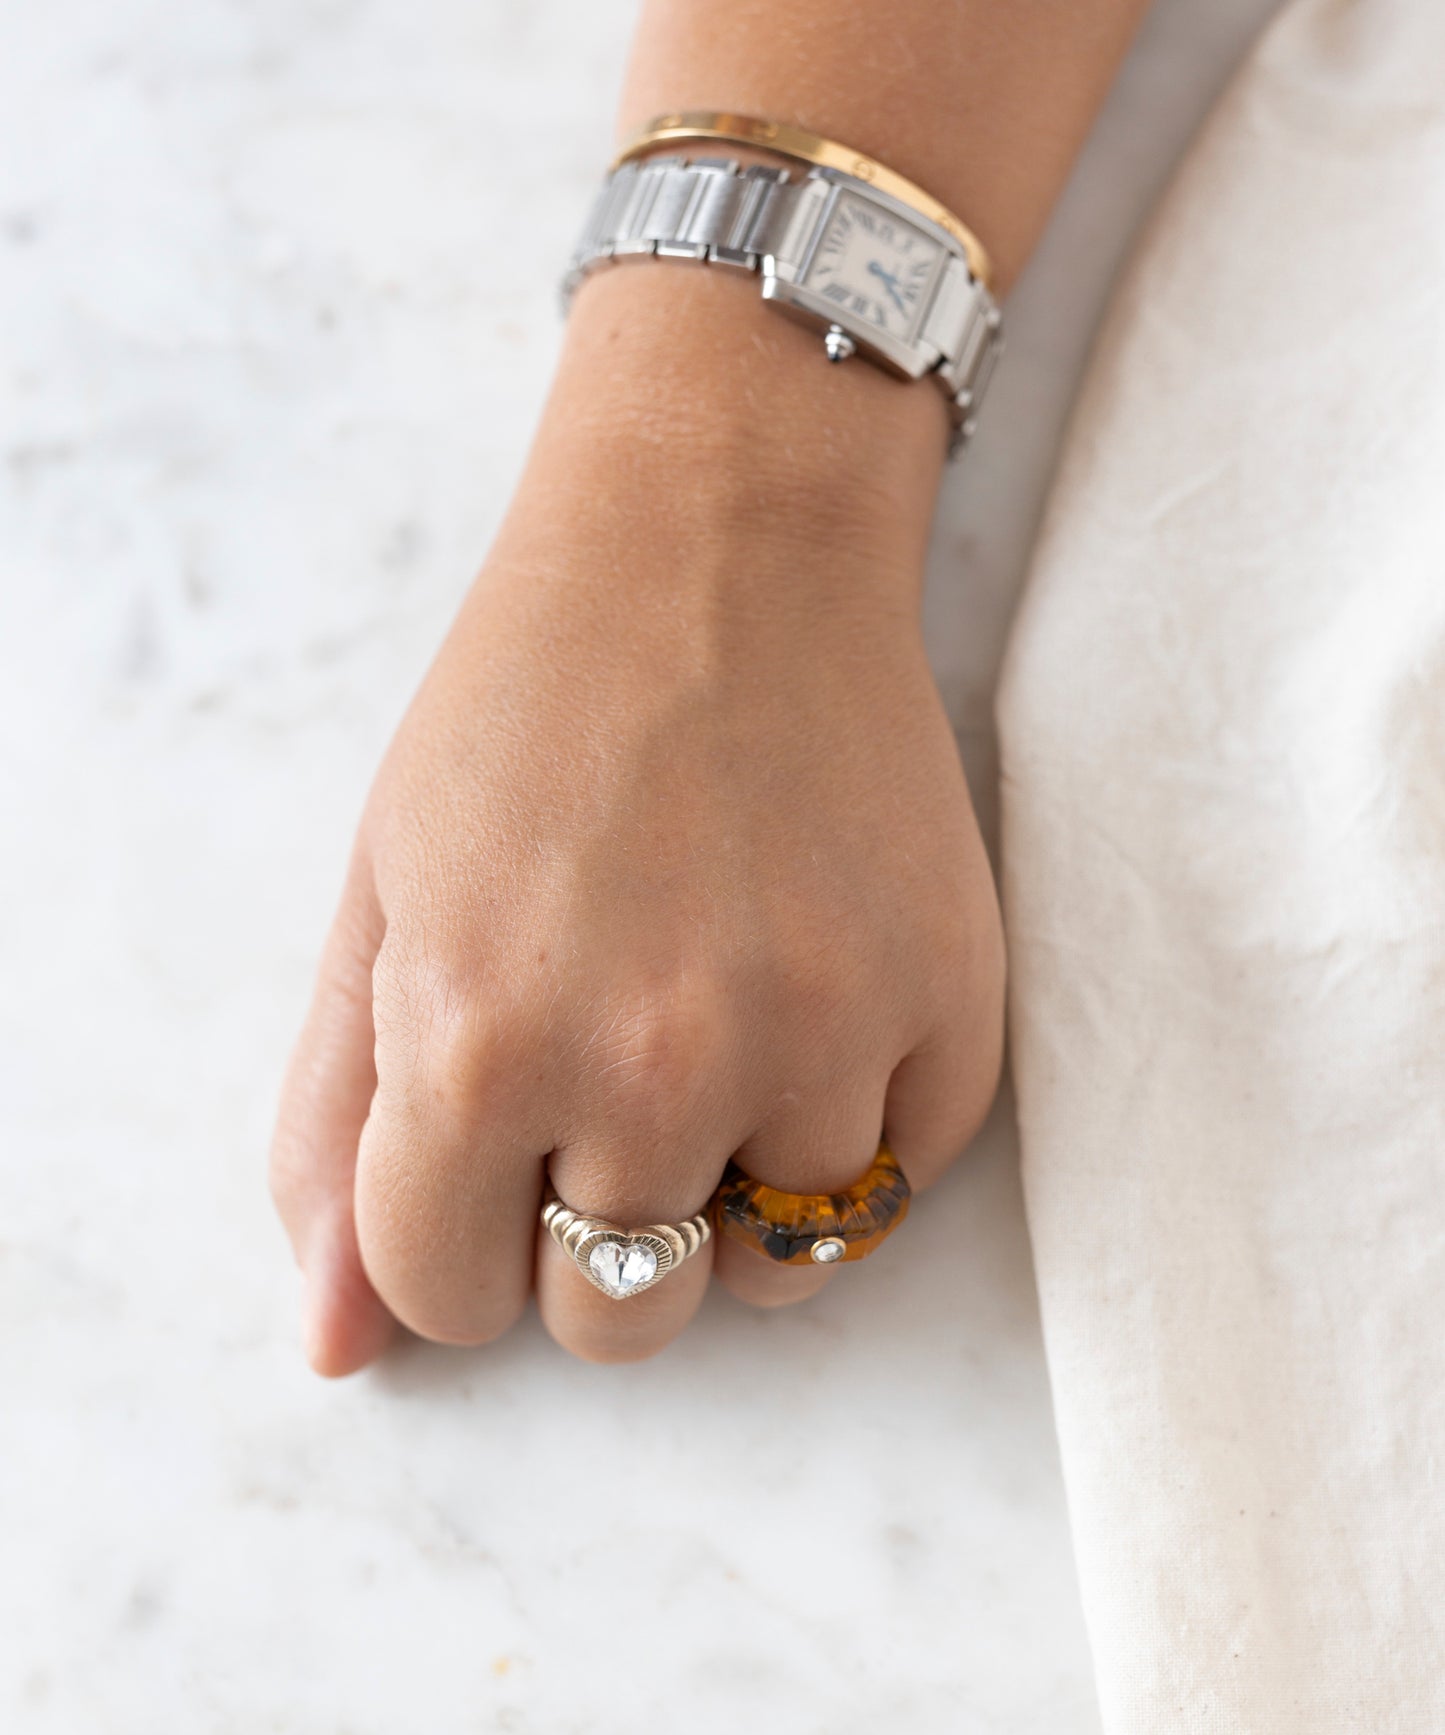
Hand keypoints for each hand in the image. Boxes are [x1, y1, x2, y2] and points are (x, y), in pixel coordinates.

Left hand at [269, 265, 1005, 1371]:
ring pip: (766, 1273)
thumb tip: (336, 1349)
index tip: (482, 1142)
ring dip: (722, 1193)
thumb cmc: (528, 716)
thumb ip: (333, 1131)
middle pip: (614, 1320)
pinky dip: (843, 1138)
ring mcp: (823, 1038)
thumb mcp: (379, 899)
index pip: (446, 1294)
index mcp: (480, 1040)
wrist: (724, 550)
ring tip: (713, 1046)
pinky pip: (893, 1185)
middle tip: (598, 1095)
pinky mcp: (949, 1004)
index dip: (449, 1228)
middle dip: (580, 1239)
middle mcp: (656, 1065)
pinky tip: (808, 1016)